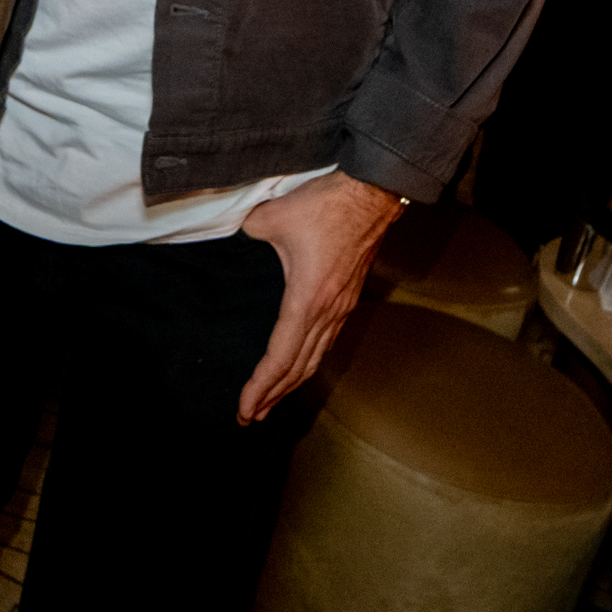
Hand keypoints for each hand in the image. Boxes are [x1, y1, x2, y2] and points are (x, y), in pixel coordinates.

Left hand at [236, 171, 406, 424]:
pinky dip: (309, 362)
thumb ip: (246, 232)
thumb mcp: (271, 216)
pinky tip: (301, 366)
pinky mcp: (348, 297)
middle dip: (273, 396)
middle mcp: (327, 313)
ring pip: (315, 357)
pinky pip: (327, 341)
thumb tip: (239, 237)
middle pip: (298, 368)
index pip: (280, 357)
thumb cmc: (327, 205)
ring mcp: (341, 307)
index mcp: (306, 301)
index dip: (260, 386)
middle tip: (250, 417)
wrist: (372, 194)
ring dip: (292, 384)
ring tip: (271, 402)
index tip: (244, 407)